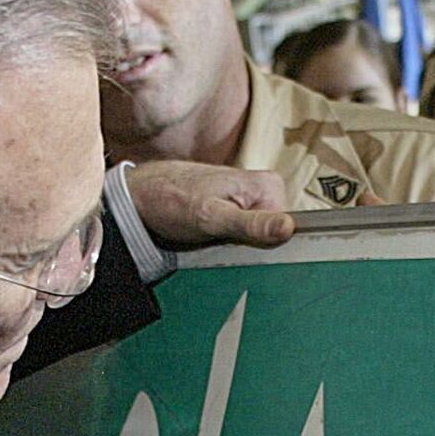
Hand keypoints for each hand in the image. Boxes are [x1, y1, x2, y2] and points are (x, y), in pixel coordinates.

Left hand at [125, 161, 294, 248]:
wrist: (144, 196)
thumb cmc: (172, 200)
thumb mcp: (213, 217)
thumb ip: (252, 224)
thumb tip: (288, 227)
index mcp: (269, 185)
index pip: (290, 229)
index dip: (270, 246)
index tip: (245, 249)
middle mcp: (265, 190)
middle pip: (276, 235)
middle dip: (254, 247)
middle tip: (224, 245)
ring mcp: (253, 200)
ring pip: (261, 238)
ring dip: (241, 247)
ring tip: (217, 241)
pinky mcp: (240, 210)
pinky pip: (247, 235)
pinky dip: (234, 244)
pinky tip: (217, 241)